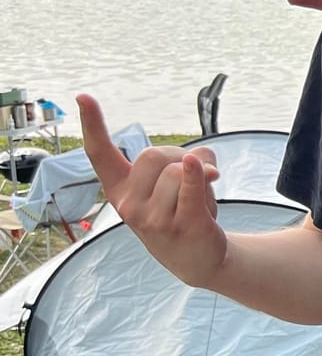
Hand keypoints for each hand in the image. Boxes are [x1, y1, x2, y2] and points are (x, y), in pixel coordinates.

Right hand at [78, 94, 226, 286]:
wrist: (196, 258)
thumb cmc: (180, 211)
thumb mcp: (171, 184)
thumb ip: (179, 162)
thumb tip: (197, 163)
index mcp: (119, 190)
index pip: (100, 154)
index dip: (93, 124)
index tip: (83, 96)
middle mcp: (128, 205)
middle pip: (154, 155)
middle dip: (180, 156)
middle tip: (191, 176)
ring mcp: (153, 218)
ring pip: (177, 169)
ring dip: (201, 174)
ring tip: (200, 198)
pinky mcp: (182, 225)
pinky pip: (190, 190)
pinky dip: (197, 176)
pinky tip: (204, 169)